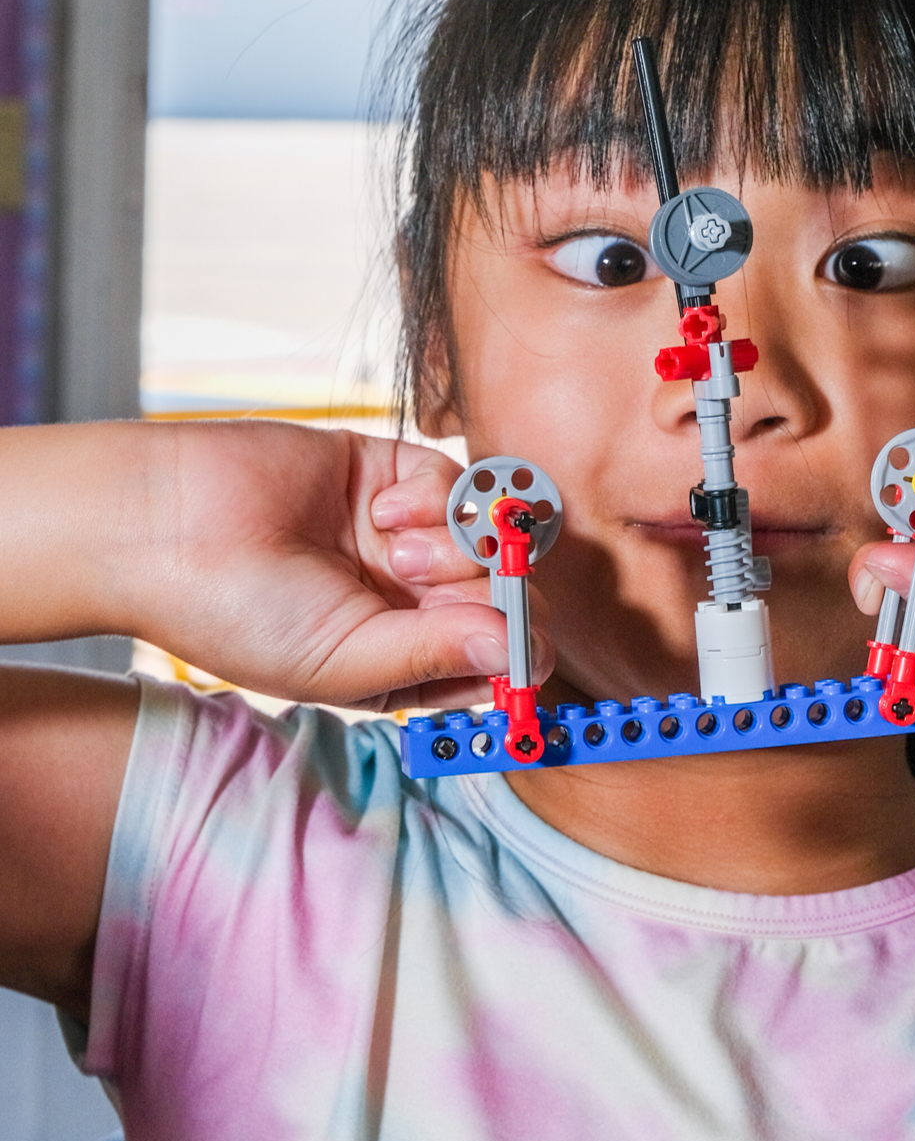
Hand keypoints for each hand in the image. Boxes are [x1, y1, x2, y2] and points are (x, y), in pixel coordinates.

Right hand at [118, 422, 551, 711]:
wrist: (164, 529)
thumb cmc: (237, 615)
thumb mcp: (346, 662)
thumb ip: (439, 656)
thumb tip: (523, 657)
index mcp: (401, 662)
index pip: (494, 665)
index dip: (520, 659)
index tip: (524, 652)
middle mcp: (412, 602)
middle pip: (507, 597)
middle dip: (496, 595)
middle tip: (453, 591)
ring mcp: (409, 537)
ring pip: (491, 540)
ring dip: (461, 546)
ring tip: (397, 554)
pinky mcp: (395, 475)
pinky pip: (460, 483)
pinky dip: (438, 498)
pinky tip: (383, 512)